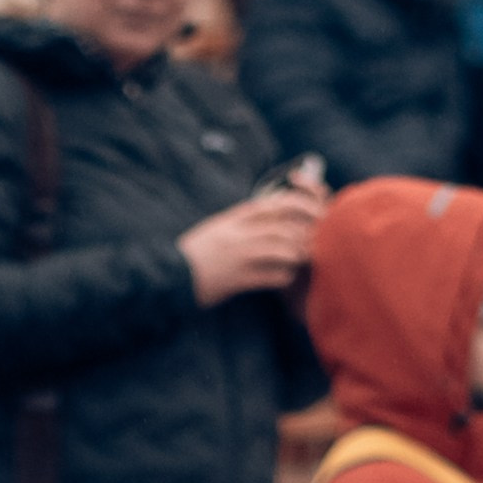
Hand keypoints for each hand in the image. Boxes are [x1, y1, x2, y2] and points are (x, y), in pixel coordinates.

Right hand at [178, 185, 325, 306]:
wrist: (170, 274)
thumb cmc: (198, 251)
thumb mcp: (221, 225)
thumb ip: (247, 217)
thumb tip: (275, 210)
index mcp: (237, 216)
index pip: (280, 203)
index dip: (304, 208)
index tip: (312, 217)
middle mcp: (241, 233)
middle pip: (287, 228)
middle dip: (305, 237)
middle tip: (311, 245)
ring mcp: (239, 256)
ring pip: (283, 250)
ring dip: (297, 257)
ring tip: (300, 262)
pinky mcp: (237, 280)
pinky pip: (272, 277)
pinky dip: (283, 278)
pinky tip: (284, 279)